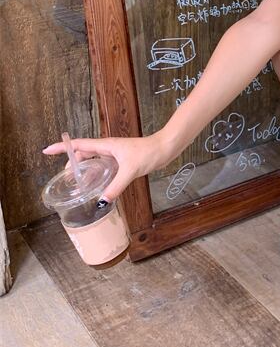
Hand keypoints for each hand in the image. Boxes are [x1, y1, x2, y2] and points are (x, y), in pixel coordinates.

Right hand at [42, 134, 167, 201]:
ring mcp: (115, 154)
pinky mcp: (122, 161)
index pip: (79, 145)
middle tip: (65, 180)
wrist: (165, 148)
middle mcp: (108, 148)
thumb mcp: (130, 170)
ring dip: (84, 170)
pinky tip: (96, 186)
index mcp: (106, 145)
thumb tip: (102, 201)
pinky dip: (96, 175)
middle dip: (72, 164)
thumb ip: (116, 186)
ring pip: (93, 161)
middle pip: (83, 154)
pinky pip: (103, 167)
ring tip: (77, 185)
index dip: (62, 147)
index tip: (46, 150)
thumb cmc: (149, 152)